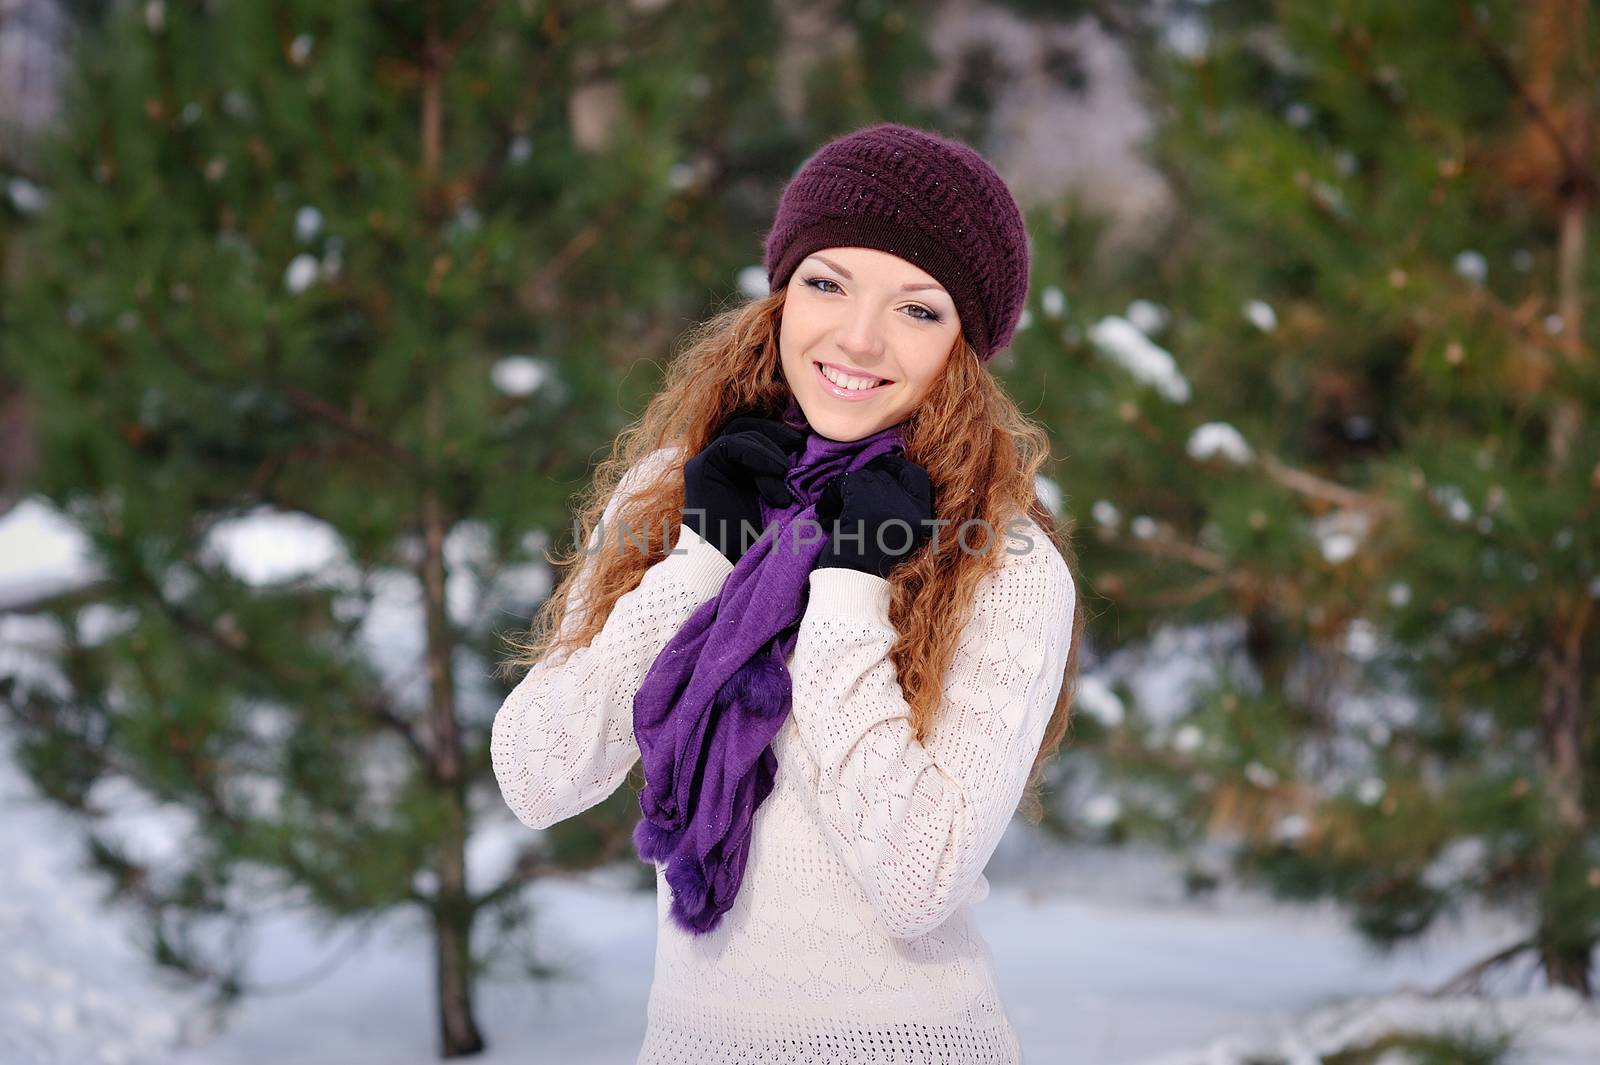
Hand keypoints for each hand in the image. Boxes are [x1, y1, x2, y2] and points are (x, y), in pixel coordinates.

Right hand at [683, 416, 803, 564]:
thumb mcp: (771, 499)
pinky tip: (775, 471)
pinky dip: (757, 454)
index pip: (752, 433)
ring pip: (740, 434)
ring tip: (786, 472)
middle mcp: (716, 461)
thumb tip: (804, 458)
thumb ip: (777, 476)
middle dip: (774, 432)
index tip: (801, 444)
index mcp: (732, 466)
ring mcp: (705, 462)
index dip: (776, 433)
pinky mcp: (701, 467)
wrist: (723, 560)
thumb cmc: (749, 539)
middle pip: (745, 426)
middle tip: (797, 444)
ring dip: (768, 451)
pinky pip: (731, 446)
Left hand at [814, 453, 934, 578]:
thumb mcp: (896, 538)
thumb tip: (881, 479)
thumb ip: (897, 510)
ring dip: (845, 491)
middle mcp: (912, 509)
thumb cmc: (869, 569)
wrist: (852, 590)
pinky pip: (845, 483)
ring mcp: (889, 504)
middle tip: (849, 492)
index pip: (917, 478)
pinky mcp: (864, 503)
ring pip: (864, 478)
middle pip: (887, 476)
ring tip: (835, 512)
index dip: (898, 469)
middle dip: (865, 482)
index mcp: (923, 519)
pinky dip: (830, 496)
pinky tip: (825, 513)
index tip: (881, 470)